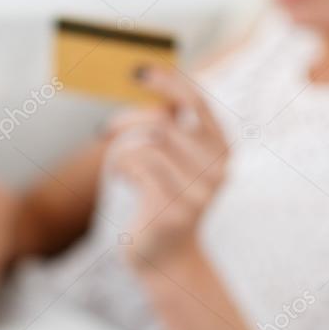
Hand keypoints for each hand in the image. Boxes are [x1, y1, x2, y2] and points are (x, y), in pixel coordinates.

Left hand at [107, 67, 228, 267]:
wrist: (165, 258)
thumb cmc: (162, 200)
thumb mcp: (171, 161)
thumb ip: (167, 130)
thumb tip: (142, 87)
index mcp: (221, 150)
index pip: (197, 102)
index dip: (169, 81)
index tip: (140, 71)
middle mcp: (217, 169)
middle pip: (163, 123)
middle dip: (128, 120)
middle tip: (107, 128)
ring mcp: (199, 192)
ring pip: (147, 144)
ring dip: (122, 149)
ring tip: (118, 162)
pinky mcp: (174, 210)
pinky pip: (138, 167)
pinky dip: (121, 165)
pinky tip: (120, 177)